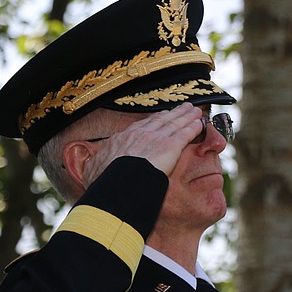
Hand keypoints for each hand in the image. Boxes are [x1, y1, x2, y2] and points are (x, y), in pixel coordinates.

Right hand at [81, 103, 205, 180]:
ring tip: (195, 111)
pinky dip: (193, 127)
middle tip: (183, 108)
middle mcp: (141, 134)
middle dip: (173, 113)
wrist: (118, 182)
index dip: (154, 121)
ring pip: (175, 123)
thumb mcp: (95, 171)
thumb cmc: (105, 181)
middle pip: (161, 120)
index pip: (142, 127)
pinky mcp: (171, 146)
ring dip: (186, 116)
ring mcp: (156, 138)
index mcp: (124, 139)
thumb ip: (96, 167)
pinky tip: (200, 124)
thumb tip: (90, 169)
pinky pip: (185, 134)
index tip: (162, 117)